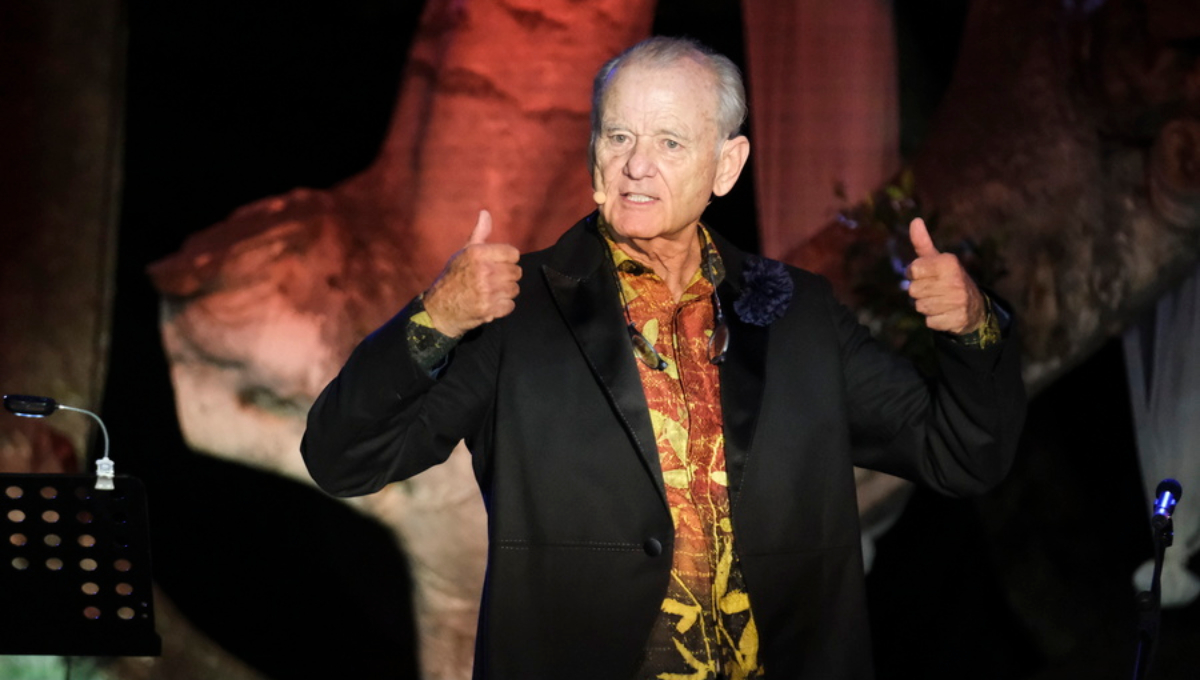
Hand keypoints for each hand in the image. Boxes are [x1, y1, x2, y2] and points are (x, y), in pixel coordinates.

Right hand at [423, 210, 521, 336]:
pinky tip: (491, 303)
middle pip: (516, 272)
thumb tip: (485, 213)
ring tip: (491, 292)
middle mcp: (484, 270)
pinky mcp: (490, 308)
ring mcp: (488, 291)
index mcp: (478, 253)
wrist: (439, 308)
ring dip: (505, 292)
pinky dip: (502, 307)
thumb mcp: (464, 252)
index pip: (513, 253)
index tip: (497, 265)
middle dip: (506, 277)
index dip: (506, 260)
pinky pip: (510, 305)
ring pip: (514, 289)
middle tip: (493, 281)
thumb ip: (479, 233)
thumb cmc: (453, 278)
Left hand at [905, 218, 984, 334]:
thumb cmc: (947, 279)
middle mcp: (955, 280)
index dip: (914, 274)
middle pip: (913, 290)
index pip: (913, 269)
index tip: (925, 275)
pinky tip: (945, 313)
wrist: (973, 306)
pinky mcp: (957, 319)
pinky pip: (930, 322)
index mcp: (948, 262)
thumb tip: (915, 220)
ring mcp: (957, 301)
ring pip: (920, 307)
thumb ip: (922, 243)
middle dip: (919, 292)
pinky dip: (934, 320)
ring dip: (926, 306)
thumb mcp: (937, 259)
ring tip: (940, 301)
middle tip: (934, 290)